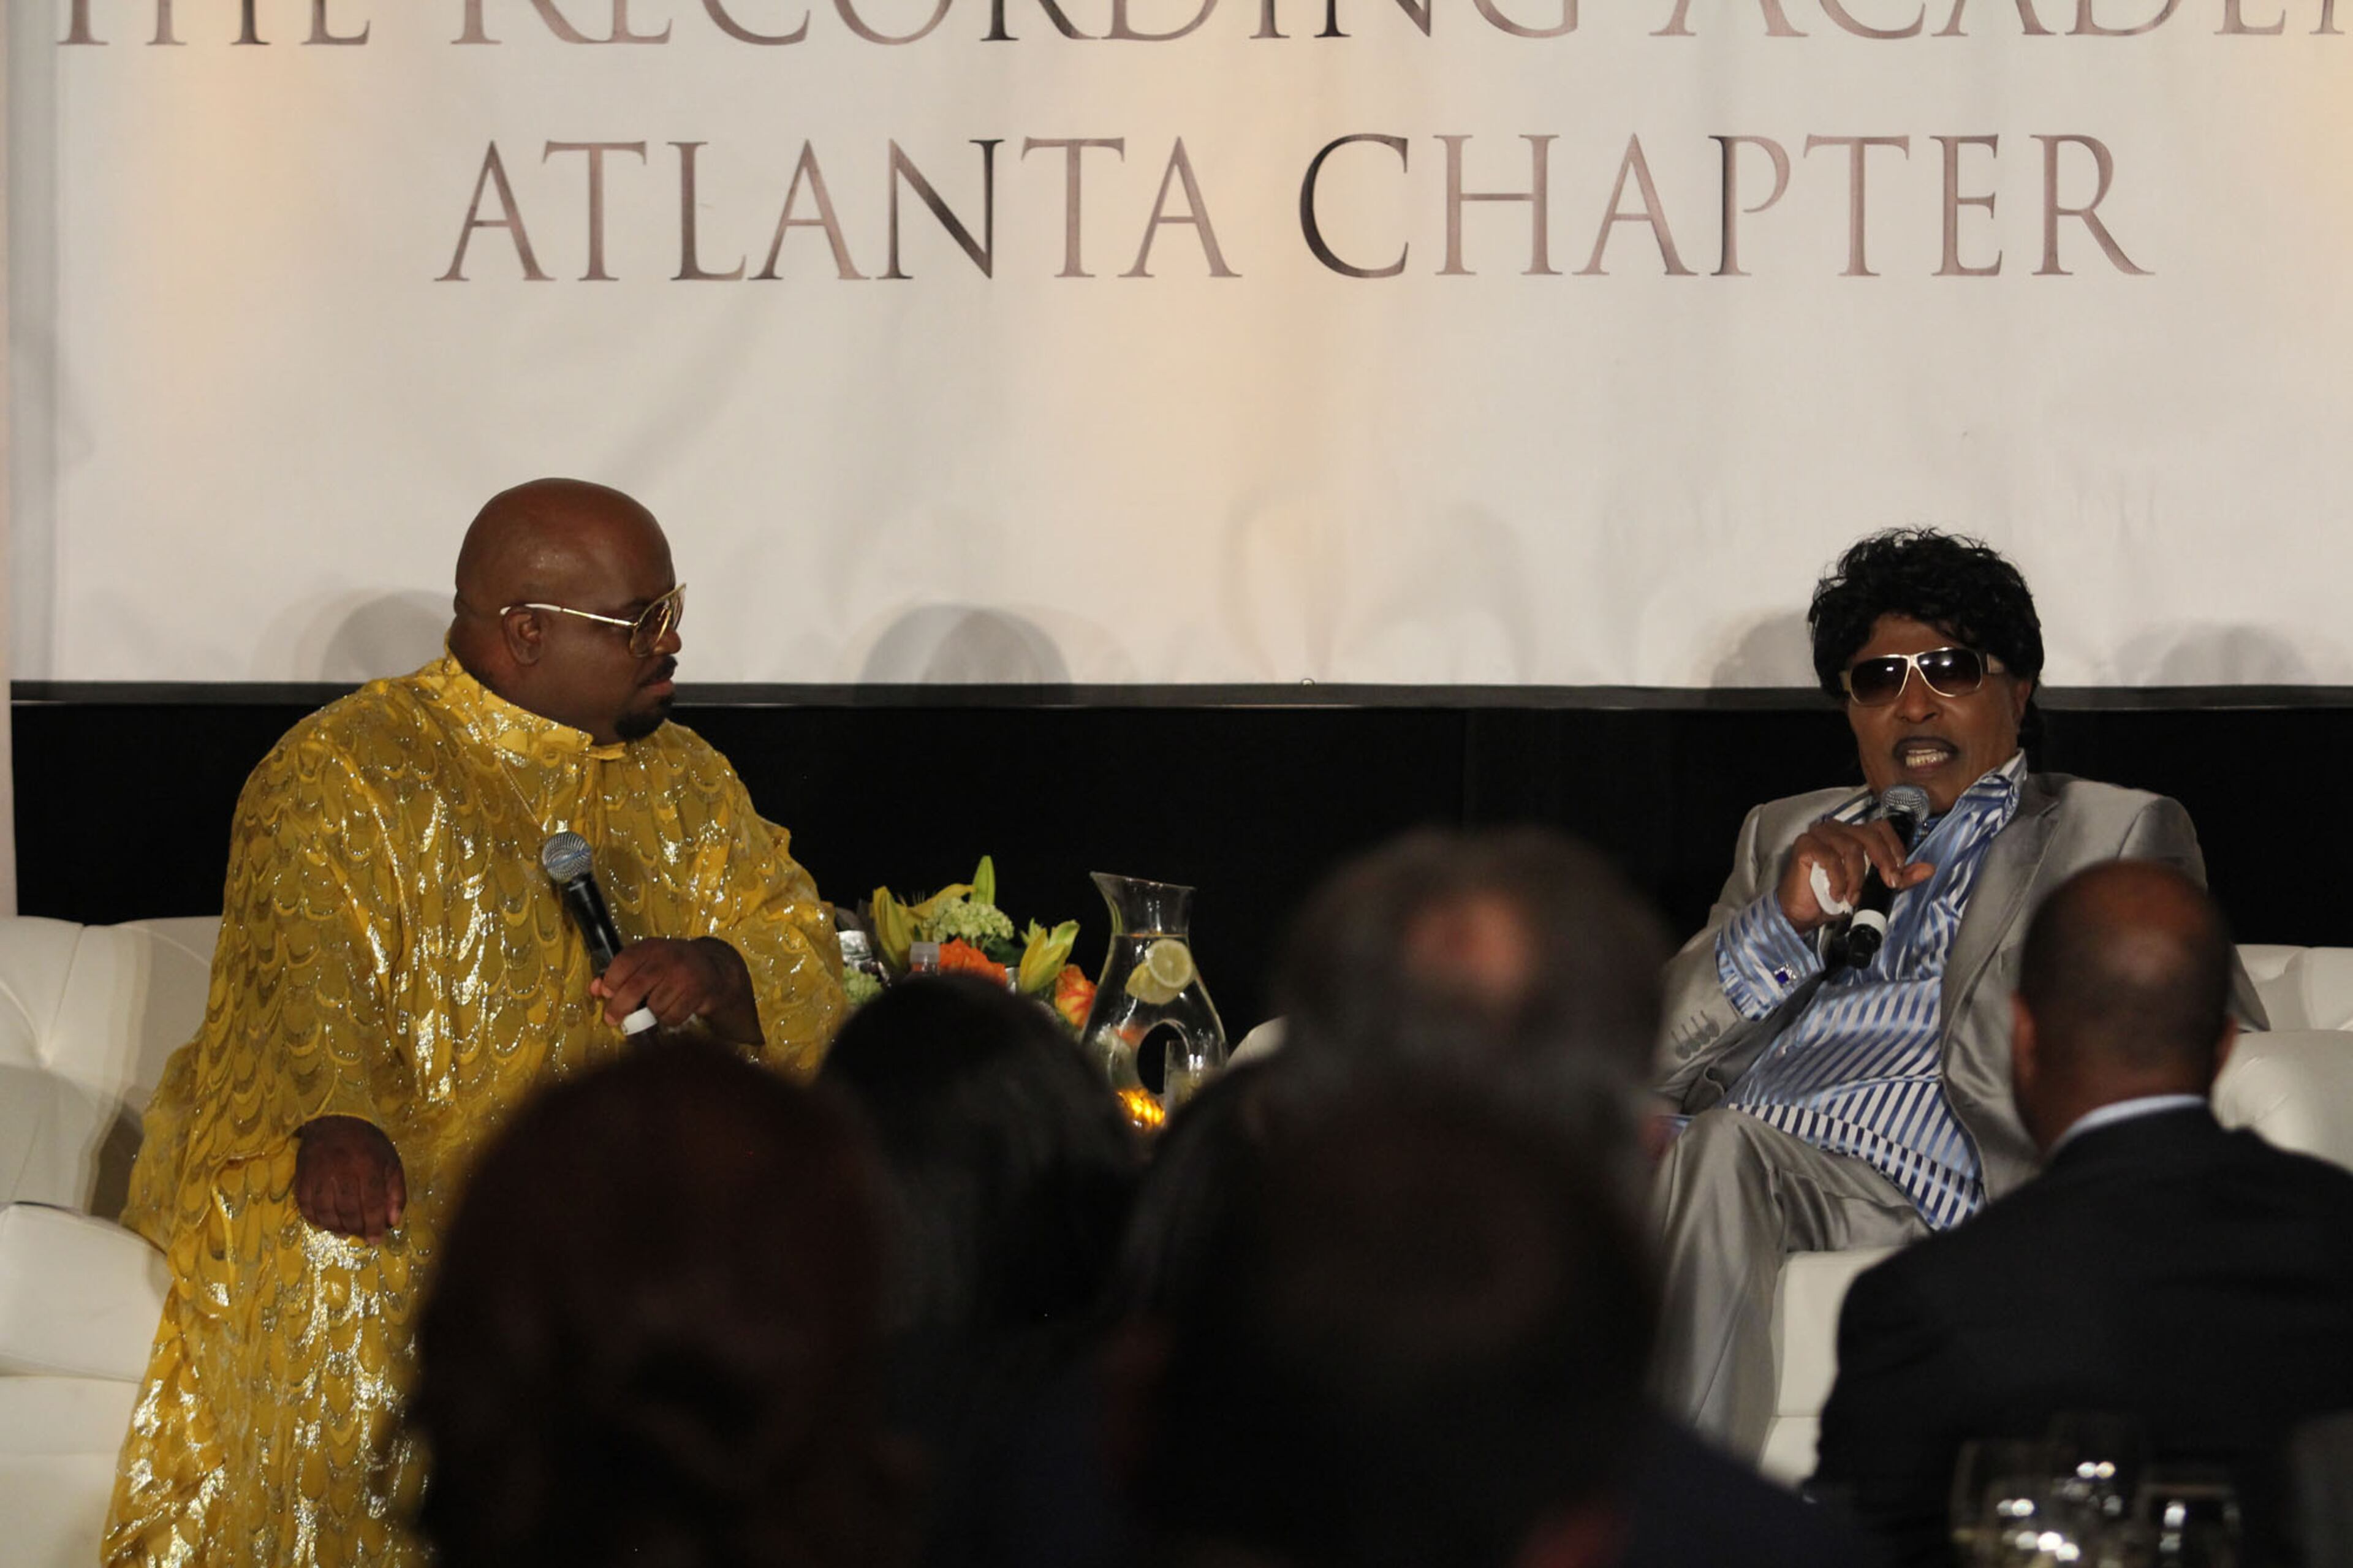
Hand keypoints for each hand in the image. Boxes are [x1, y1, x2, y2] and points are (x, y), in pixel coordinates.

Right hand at [294, 1115, 404, 1240]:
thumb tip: (392, 1222)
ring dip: (335, 1227)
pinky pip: (305, 1203)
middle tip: (361, 1236)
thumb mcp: (390, 1162)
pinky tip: (324, 1223)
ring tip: (344, 1232)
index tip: (376, 1240)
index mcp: (368, 1166)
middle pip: (347, 1210)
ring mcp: (319, 1173)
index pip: (371, 1203)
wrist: (335, 1120)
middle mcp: (342, 1170)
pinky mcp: (303, 1175)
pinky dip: (314, 1218)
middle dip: (356, 1228)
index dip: (374, 1225)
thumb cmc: (368, 1143)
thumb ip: (395, 1192)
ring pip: (325, 1210)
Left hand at [593, 936, 761, 1043]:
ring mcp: (685, 975)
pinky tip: (673, 1009)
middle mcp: (668, 957)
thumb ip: (620, 973)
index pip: (623, 962)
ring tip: (656, 1007)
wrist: (714, 968)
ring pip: (655, 1007)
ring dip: (651, 1014)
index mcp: (651, 947)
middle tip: (613, 1019)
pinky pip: (672, 1017)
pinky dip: (669, 1019)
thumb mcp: (646, 963)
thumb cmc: (671, 967)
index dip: (611, 981)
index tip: (607, 994)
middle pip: (635, 988)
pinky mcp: (698, 992)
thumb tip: (594, 989)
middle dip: (620, 1008)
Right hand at [1775, 818, 1933, 933]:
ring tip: (1853, 897)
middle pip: (1868, 835)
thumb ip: (1899, 878)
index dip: (1894, 847)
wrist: (1803, 913)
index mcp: (1854, 834)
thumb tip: (1928, 869)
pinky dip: (1838, 879)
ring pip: (1851, 847)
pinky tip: (1836, 893)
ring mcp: (1819, 834)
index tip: (1898, 872)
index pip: (1881, 827)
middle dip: (1883, 861)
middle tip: (1887, 884)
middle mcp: (1837, 829)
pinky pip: (1829, 857)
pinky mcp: (1805, 845)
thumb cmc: (1834, 898)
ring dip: (1857, 877)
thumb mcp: (1873, 890)